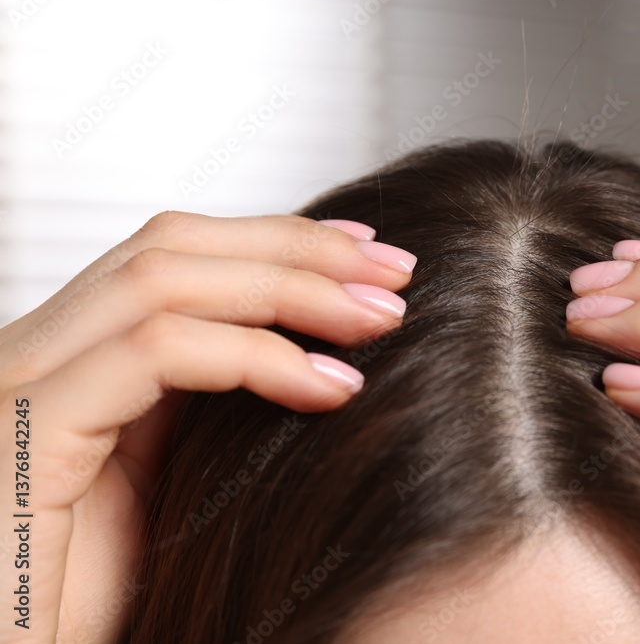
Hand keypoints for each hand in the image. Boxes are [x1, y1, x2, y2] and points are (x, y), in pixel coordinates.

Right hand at [0, 211, 413, 643]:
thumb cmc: (90, 602)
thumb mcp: (168, 482)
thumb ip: (208, 407)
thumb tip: (307, 355)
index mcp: (72, 362)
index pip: (178, 257)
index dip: (279, 242)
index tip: (369, 257)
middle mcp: (38, 356)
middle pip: (174, 246)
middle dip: (298, 248)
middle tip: (396, 272)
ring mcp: (20, 387)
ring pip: (165, 279)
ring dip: (292, 289)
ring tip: (380, 321)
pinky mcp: (23, 432)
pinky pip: (154, 353)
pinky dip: (256, 357)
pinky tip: (330, 389)